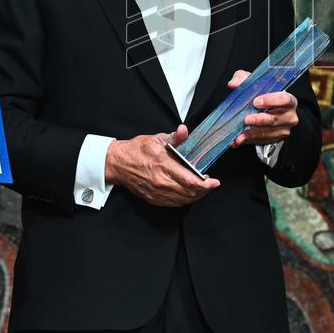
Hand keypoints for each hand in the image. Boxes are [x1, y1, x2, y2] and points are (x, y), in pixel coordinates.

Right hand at [105, 125, 219, 206]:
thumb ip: (174, 137)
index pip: (189, 180)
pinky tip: (190, 193)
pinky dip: (185, 199)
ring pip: (183, 200)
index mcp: (163, 166)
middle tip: (212, 185)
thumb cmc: (136, 150)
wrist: (118, 163)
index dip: (205, 184)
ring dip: (196, 196)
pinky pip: (174, 203)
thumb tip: (184, 130)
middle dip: (204, 190)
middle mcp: (160, 182)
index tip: (215, 182)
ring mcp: (157, 193)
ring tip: (203, 188)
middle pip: (189, 193)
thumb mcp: (156, 139)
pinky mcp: (153, 199)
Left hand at [226, 70, 298, 147]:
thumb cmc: (265, 95)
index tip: (256, 101)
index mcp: (288, 100)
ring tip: (239, 135)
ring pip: (267, 133)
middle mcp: (289, 116)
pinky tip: (237, 140)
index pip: (284, 99)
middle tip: (246, 119)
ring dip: (251, 134)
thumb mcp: (256, 84)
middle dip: (259, 120)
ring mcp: (283, 129)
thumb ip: (245, 80)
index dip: (271, 100)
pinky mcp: (274, 139)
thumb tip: (234, 84)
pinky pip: (261, 141)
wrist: (271, 110)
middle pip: (275, 119)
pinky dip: (248, 140)